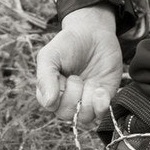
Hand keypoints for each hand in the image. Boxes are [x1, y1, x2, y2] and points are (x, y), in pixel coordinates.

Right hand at [36, 5, 122, 123]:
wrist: (94, 32)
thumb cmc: (68, 43)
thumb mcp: (50, 55)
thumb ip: (45, 78)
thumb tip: (49, 103)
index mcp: (50, 91)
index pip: (51, 106)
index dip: (58, 94)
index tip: (62, 76)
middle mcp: (68, 99)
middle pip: (67, 115)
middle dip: (73, 96)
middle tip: (76, 77)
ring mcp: (86, 100)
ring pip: (85, 118)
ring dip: (87, 100)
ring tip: (90, 82)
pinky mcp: (103, 98)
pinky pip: (102, 113)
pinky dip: (101, 104)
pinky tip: (100, 89)